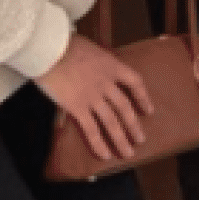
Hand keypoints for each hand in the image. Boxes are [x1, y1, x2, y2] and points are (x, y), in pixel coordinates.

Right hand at [35, 32, 153, 163]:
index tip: (149, 110)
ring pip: (112, 122)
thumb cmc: (65, 44)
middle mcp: (106, 83)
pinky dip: (99, 144)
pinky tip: (105, 155)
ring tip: (128, 153)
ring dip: (121, 139)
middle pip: (125, 108)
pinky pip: (91, 130)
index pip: (135, 82)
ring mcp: (93, 97)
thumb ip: (99, 62)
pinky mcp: (77, 107)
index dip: (143, 97)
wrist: (49, 49)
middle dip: (134, 126)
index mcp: (112, 66)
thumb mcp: (91, 49)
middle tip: (140, 140)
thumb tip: (99, 69)